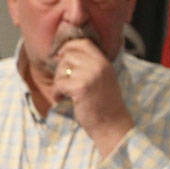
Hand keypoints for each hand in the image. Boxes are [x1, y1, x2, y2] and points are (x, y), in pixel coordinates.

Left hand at [53, 38, 134, 155]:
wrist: (111, 125)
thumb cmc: (104, 104)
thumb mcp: (102, 78)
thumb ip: (89, 64)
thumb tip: (62, 52)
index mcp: (104, 62)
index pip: (82, 43)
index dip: (68, 47)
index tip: (62, 57)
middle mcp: (99, 65)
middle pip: (68, 55)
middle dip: (62, 68)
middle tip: (67, 83)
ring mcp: (90, 75)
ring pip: (61, 69)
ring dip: (60, 82)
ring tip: (68, 93)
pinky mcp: (80, 87)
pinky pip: (59, 83)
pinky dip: (58, 93)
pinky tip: (64, 99)